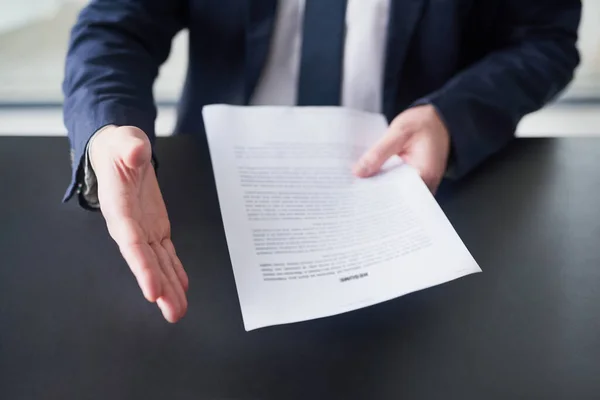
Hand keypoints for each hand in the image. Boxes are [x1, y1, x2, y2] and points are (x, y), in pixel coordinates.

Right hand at [90, 126, 187, 322]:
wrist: (119, 152)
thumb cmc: (119, 147)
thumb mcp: (125, 139)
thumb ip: (130, 146)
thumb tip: (137, 152)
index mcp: (119, 207)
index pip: (131, 242)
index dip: (141, 267)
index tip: (153, 291)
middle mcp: (130, 225)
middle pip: (145, 261)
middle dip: (160, 288)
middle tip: (174, 313)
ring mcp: (143, 228)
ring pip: (158, 262)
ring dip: (170, 287)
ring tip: (180, 310)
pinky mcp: (155, 227)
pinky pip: (166, 252)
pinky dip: (175, 270)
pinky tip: (183, 287)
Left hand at [353, 105, 450, 192]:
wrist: (439, 119)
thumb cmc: (423, 123)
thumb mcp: (398, 132)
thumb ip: (379, 152)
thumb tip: (358, 173)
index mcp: (424, 174)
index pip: (398, 197)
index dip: (377, 197)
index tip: (358, 196)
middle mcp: (426, 184)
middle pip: (397, 198)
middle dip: (375, 195)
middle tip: (353, 191)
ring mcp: (422, 184)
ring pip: (397, 193)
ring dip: (380, 188)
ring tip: (359, 185)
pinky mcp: (416, 180)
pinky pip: (398, 185)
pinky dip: (385, 181)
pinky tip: (371, 177)